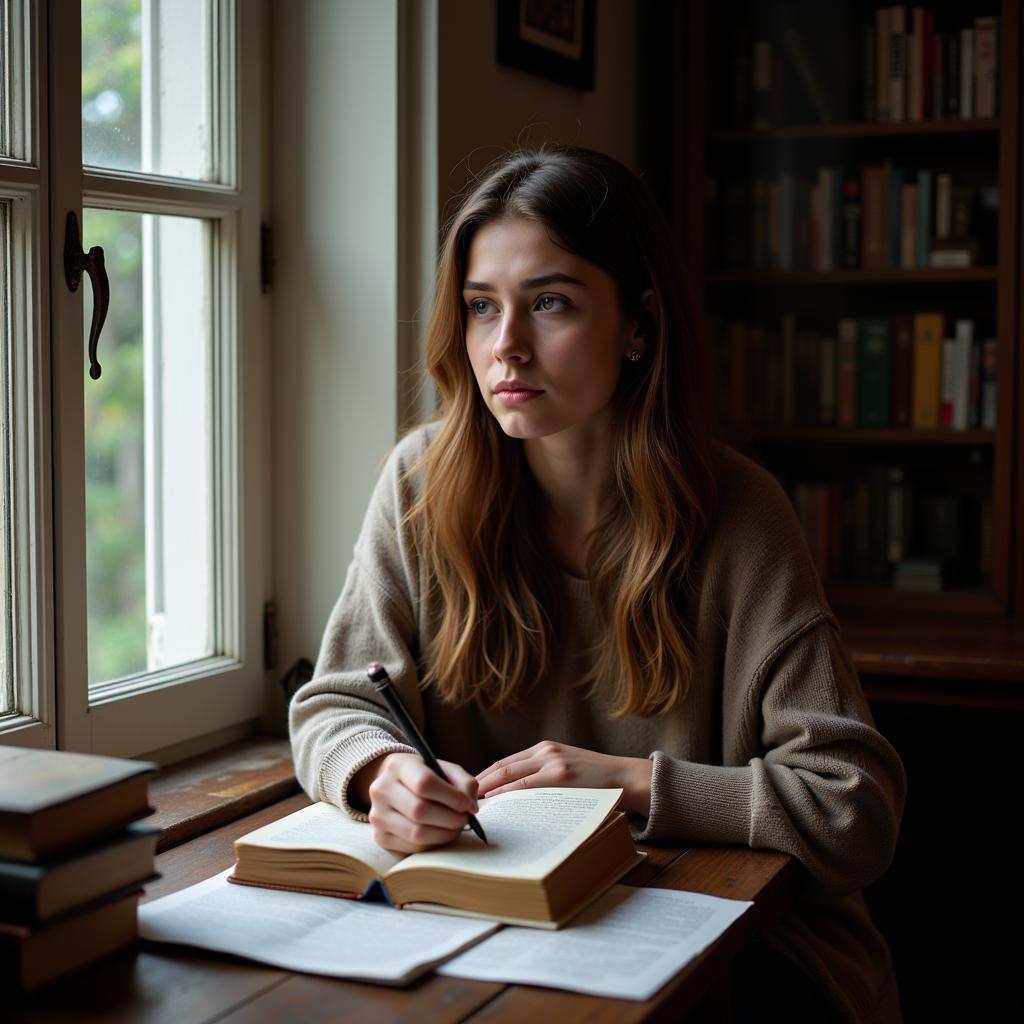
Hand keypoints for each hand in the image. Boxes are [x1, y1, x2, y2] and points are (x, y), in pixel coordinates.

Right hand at [357, 752, 478, 853]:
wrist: (394, 786)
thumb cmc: (424, 776)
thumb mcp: (443, 769)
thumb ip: (463, 782)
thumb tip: (471, 807)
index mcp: (398, 766)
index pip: (424, 783)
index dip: (451, 797)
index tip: (467, 804)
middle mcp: (381, 789)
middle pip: (420, 811)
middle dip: (450, 819)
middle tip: (464, 819)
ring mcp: (377, 815)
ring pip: (416, 834)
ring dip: (444, 834)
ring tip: (454, 827)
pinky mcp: (379, 837)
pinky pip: (412, 848)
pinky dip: (432, 844)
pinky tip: (439, 834)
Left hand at [476, 741, 652, 815]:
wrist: (624, 776)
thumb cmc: (595, 779)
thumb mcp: (565, 768)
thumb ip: (542, 774)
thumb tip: (513, 794)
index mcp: (543, 749)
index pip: (505, 762)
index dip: (484, 775)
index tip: (469, 789)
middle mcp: (544, 751)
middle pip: (502, 767)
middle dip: (480, 782)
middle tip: (462, 798)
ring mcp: (552, 762)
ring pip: (509, 774)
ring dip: (489, 789)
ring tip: (473, 803)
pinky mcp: (560, 774)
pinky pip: (526, 785)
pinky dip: (507, 793)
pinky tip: (496, 802)